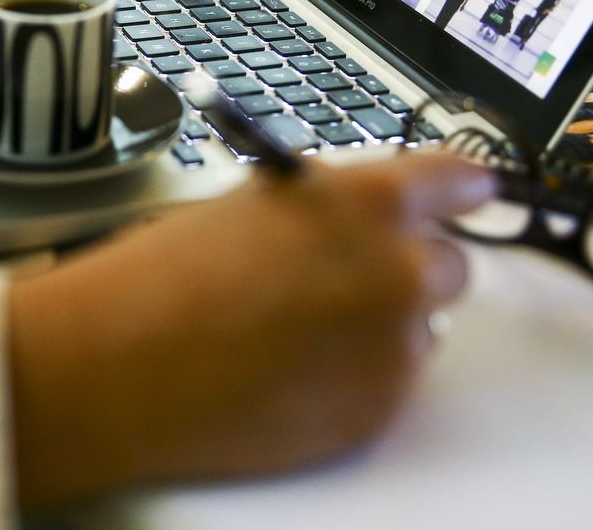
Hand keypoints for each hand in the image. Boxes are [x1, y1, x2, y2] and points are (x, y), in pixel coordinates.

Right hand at [8, 151, 493, 508]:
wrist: (120, 365)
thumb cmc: (167, 274)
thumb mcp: (259, 202)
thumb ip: (332, 205)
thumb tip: (362, 220)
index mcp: (369, 200)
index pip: (459, 180)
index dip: (461, 186)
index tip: (472, 192)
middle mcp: (400, 272)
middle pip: (452, 264)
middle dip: (408, 266)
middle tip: (345, 278)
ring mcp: (394, 348)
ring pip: (421, 328)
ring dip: (382, 325)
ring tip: (299, 332)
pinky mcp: (377, 411)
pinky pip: (391, 382)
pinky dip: (358, 375)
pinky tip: (292, 370)